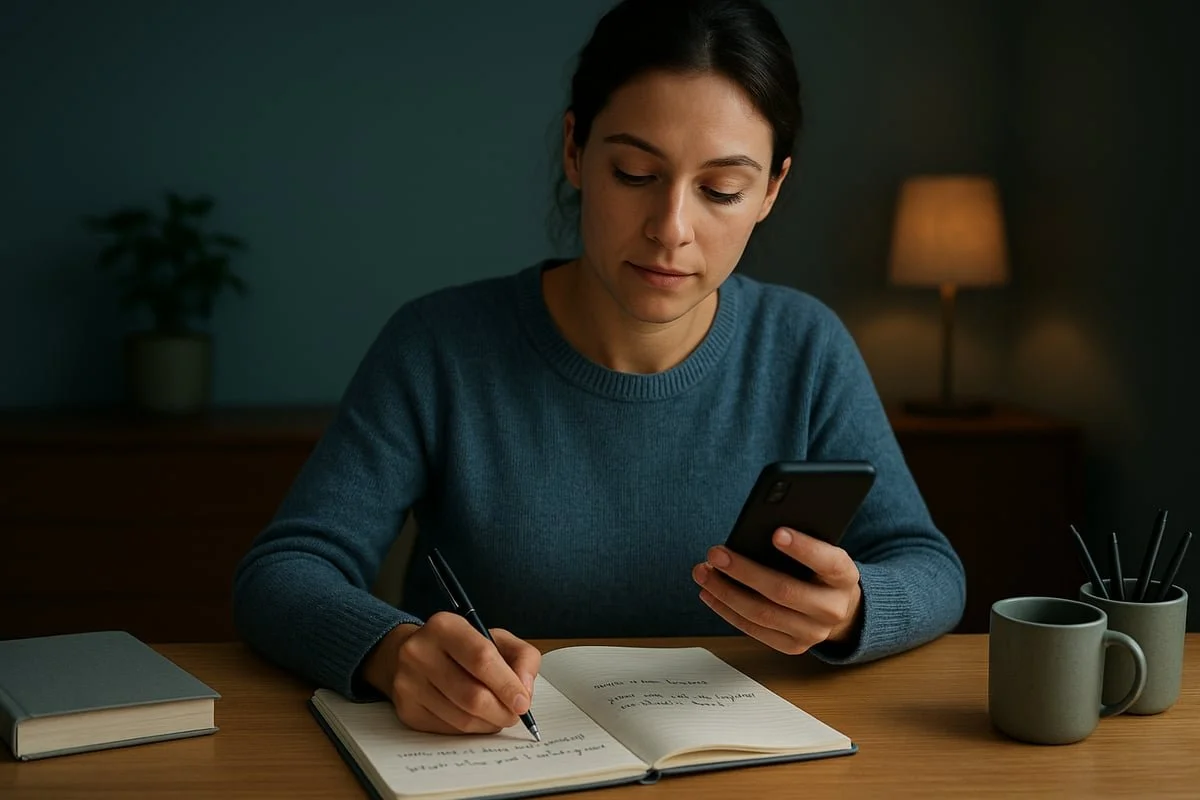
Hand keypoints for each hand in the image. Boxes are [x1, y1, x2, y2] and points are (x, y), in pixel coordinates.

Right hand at [362, 613, 541, 734]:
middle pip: (472, 695)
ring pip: (461, 718)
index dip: (507, 684)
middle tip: (514, 715)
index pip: (481, 659)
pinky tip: (477, 719)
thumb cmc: (462, 647)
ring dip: (488, 723)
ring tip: (498, 716)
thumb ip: (522, 657)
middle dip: (501, 711)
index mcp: (445, 627)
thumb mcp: (495, 639)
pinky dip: (471, 729)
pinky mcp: (406, 710)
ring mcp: (409, 683)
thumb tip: (524, 690)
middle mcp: (420, 652)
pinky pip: (448, 730)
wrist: (413, 654)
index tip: (523, 702)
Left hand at [692, 528, 862, 655]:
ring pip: (762, 613)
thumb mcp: (822, 553)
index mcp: (844, 578)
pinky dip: (727, 610)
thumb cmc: (821, 571)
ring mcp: (813, 633)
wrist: (839, 607)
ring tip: (703, 572)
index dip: (803, 549)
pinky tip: (710, 593)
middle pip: (784, 591)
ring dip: (726, 592)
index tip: (776, 533)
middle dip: (744, 571)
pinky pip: (754, 630)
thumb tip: (756, 531)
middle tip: (716, 553)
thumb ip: (800, 543)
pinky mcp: (793, 647)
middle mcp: (832, 609)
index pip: (828, 562)